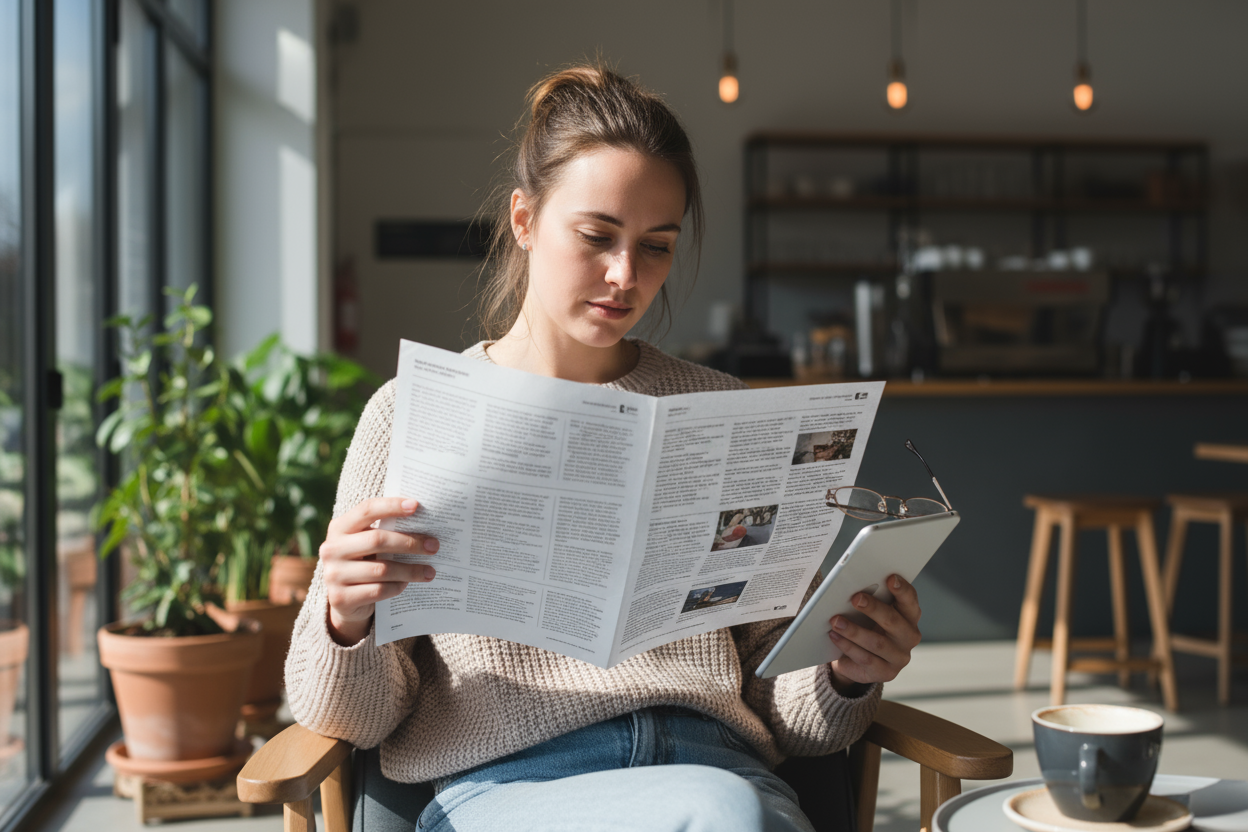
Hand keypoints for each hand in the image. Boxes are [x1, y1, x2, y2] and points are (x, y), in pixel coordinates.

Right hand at [319, 497, 438, 645]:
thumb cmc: (364, 562)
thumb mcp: (367, 543)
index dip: (391, 506)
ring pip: (381, 569)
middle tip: (434, 546)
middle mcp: (331, 549)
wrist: (344, 600)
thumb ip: (385, 530)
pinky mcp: (340, 598)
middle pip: (377, 540)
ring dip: (410, 570)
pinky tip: (407, 585)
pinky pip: (378, 591)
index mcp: (339, 528)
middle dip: (410, 542)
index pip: (366, 510)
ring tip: (430, 571)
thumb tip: (425, 522)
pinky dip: (397, 587)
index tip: (416, 506)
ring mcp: (333, 574)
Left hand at [826, 574, 920, 692]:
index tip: (890, 578)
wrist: (856, 658)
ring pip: (877, 643)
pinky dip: (848, 647)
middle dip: (874, 608)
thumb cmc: (864, 624)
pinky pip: (866, 659)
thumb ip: (868, 598)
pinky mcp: (885, 673)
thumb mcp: (868, 611)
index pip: (910, 601)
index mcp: (909, 616)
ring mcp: (899, 657)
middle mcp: (909, 636)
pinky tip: (834, 636)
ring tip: (835, 620)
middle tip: (856, 597)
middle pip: (893, 621)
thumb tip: (851, 585)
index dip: (902, 590)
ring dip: (854, 631)